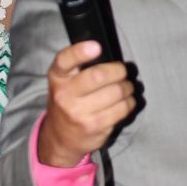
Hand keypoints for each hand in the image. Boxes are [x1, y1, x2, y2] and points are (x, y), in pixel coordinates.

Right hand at [37, 41, 136, 167]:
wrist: (60, 138)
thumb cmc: (67, 102)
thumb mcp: (63, 82)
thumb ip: (78, 66)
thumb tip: (107, 54)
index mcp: (57, 78)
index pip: (64, 61)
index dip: (80, 52)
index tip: (96, 47)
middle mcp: (64, 95)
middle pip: (99, 76)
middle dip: (118, 71)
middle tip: (122, 72)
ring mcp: (79, 113)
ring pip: (116, 92)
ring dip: (127, 87)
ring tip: (127, 87)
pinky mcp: (94, 126)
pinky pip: (121, 109)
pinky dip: (129, 102)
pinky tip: (126, 101)